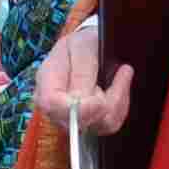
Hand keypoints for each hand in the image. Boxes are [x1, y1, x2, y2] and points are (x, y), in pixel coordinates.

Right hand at [37, 20, 134, 140]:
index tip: (101, 102)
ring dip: (118, 102)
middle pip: (76, 121)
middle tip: (121, 73)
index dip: (77, 109)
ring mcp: (69, 116)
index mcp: (46, 79)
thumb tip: (80, 101)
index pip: (51, 104)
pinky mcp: (87, 123)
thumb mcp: (83, 46)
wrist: (91, 47)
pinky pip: (108, 125)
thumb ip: (81, 73)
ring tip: (122, 75)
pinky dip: (121, 107)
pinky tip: (120, 88)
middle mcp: (53, 103)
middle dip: (106, 103)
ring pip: (98, 125)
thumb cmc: (84, 43)